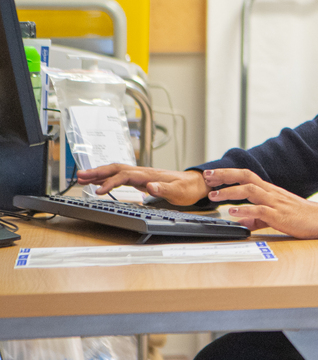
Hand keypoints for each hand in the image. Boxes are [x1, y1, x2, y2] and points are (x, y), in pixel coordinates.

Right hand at [77, 165, 209, 206]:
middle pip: (116, 168)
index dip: (110, 182)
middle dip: (97, 172)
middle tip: (79, 177)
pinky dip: (108, 178)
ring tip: (82, 178)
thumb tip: (149, 186)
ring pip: (116, 170)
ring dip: (99, 173)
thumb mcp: (178, 191)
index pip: (125, 175)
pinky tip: (100, 182)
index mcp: (149, 175)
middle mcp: (143, 172)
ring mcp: (142, 175)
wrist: (196, 184)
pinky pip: (121, 176)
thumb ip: (164, 189)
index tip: (98, 191)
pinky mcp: (142, 179)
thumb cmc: (188, 188)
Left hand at [203, 169, 317, 238]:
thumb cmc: (302, 217)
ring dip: (230, 192)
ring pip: (250, 191)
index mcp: (270, 191)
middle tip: (207, 177)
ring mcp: (276, 203)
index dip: (228, 174)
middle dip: (225, 175)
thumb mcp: (276, 216)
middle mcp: (271, 193)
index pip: (246, 176)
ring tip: (214, 196)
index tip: (212, 175)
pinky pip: (260, 210)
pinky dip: (245, 211)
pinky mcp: (280, 215)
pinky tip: (233, 213)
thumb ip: (258, 218)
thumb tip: (243, 222)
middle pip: (245, 177)